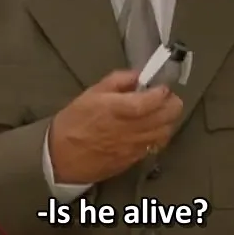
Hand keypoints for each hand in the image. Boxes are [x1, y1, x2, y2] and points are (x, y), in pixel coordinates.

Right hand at [48, 70, 183, 184]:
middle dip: (172, 104)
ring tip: (161, 113)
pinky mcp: (134, 159)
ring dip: (168, 120)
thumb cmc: (74, 122)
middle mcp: (129, 129)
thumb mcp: (91, 93)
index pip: (150, 102)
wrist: (61, 157)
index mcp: (116, 110)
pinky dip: (160, 135)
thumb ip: (117, 81)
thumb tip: (138, 75)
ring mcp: (134, 147)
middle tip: (166, 97)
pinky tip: (153, 129)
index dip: (162, 93)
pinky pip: (156, 146)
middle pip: (166, 117)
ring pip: (166, 133)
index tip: (162, 87)